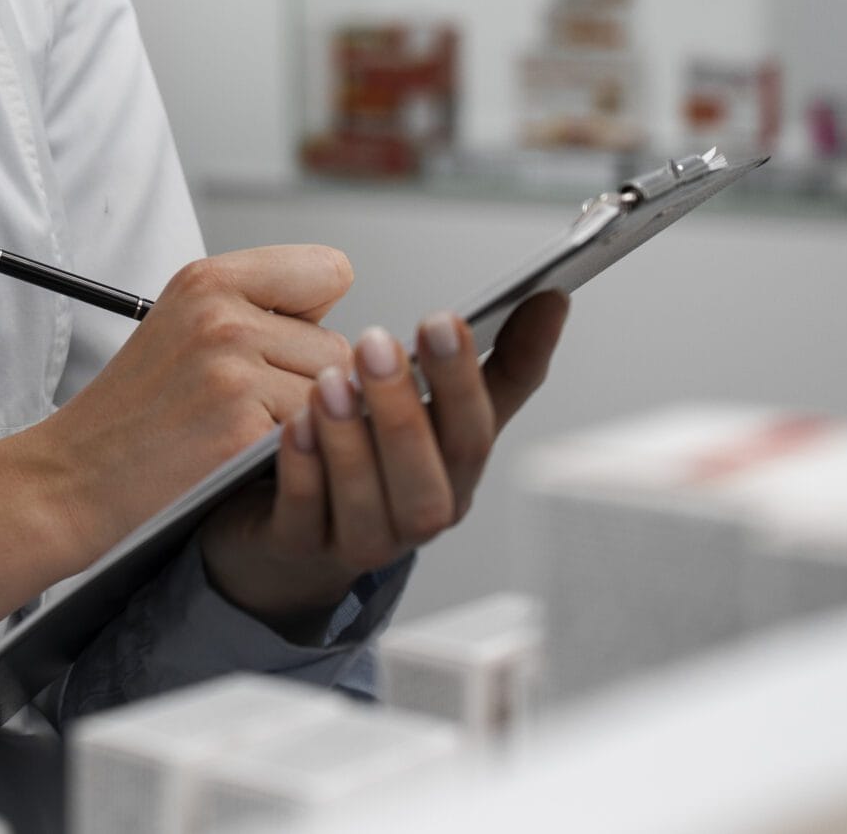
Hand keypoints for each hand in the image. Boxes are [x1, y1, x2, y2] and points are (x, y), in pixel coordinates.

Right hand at [0, 246, 355, 618]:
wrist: (72, 476)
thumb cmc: (136, 413)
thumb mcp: (184, 327)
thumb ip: (262, 312)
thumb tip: (359, 339)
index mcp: (208, 279)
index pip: (329, 270)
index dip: (314, 316)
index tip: (278, 346)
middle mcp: (221, 313)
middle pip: (341, 347)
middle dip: (309, 383)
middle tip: (244, 408)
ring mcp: (231, 369)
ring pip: (336, 398)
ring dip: (304, 426)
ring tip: (241, 434)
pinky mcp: (240, 428)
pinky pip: (314, 440)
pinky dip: (289, 459)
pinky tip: (240, 461)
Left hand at [199, 291, 570, 632]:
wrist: (298, 538)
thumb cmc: (382, 464)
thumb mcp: (443, 412)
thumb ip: (501, 362)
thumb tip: (552, 299)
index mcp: (455, 475)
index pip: (474, 432)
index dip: (464, 378)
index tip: (447, 319)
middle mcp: (416, 516)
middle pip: (426, 480)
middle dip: (405, 410)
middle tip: (376, 343)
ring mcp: (359, 540)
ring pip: (366, 504)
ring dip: (350, 441)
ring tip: (330, 381)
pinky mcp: (300, 547)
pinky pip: (304, 516)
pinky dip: (304, 471)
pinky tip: (295, 424)